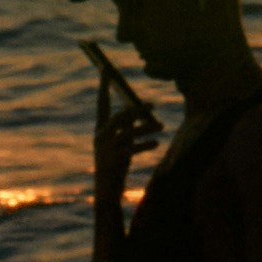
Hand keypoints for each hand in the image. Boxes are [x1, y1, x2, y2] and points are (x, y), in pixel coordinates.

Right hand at [91, 65, 145, 197]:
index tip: (105, 68)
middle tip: (153, 104)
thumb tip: (140, 110)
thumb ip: (126, 128)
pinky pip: (132, 149)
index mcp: (100, 130)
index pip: (102, 103)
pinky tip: (156, 144)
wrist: (106, 194)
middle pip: (120, 116)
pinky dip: (145, 145)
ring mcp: (106, 150)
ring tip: (160, 126)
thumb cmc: (115, 166)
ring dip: (146, 128)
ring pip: (128, 132)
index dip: (104, 86)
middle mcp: (100, 137)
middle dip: (137, 109)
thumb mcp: (119, 144)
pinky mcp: (114, 161)